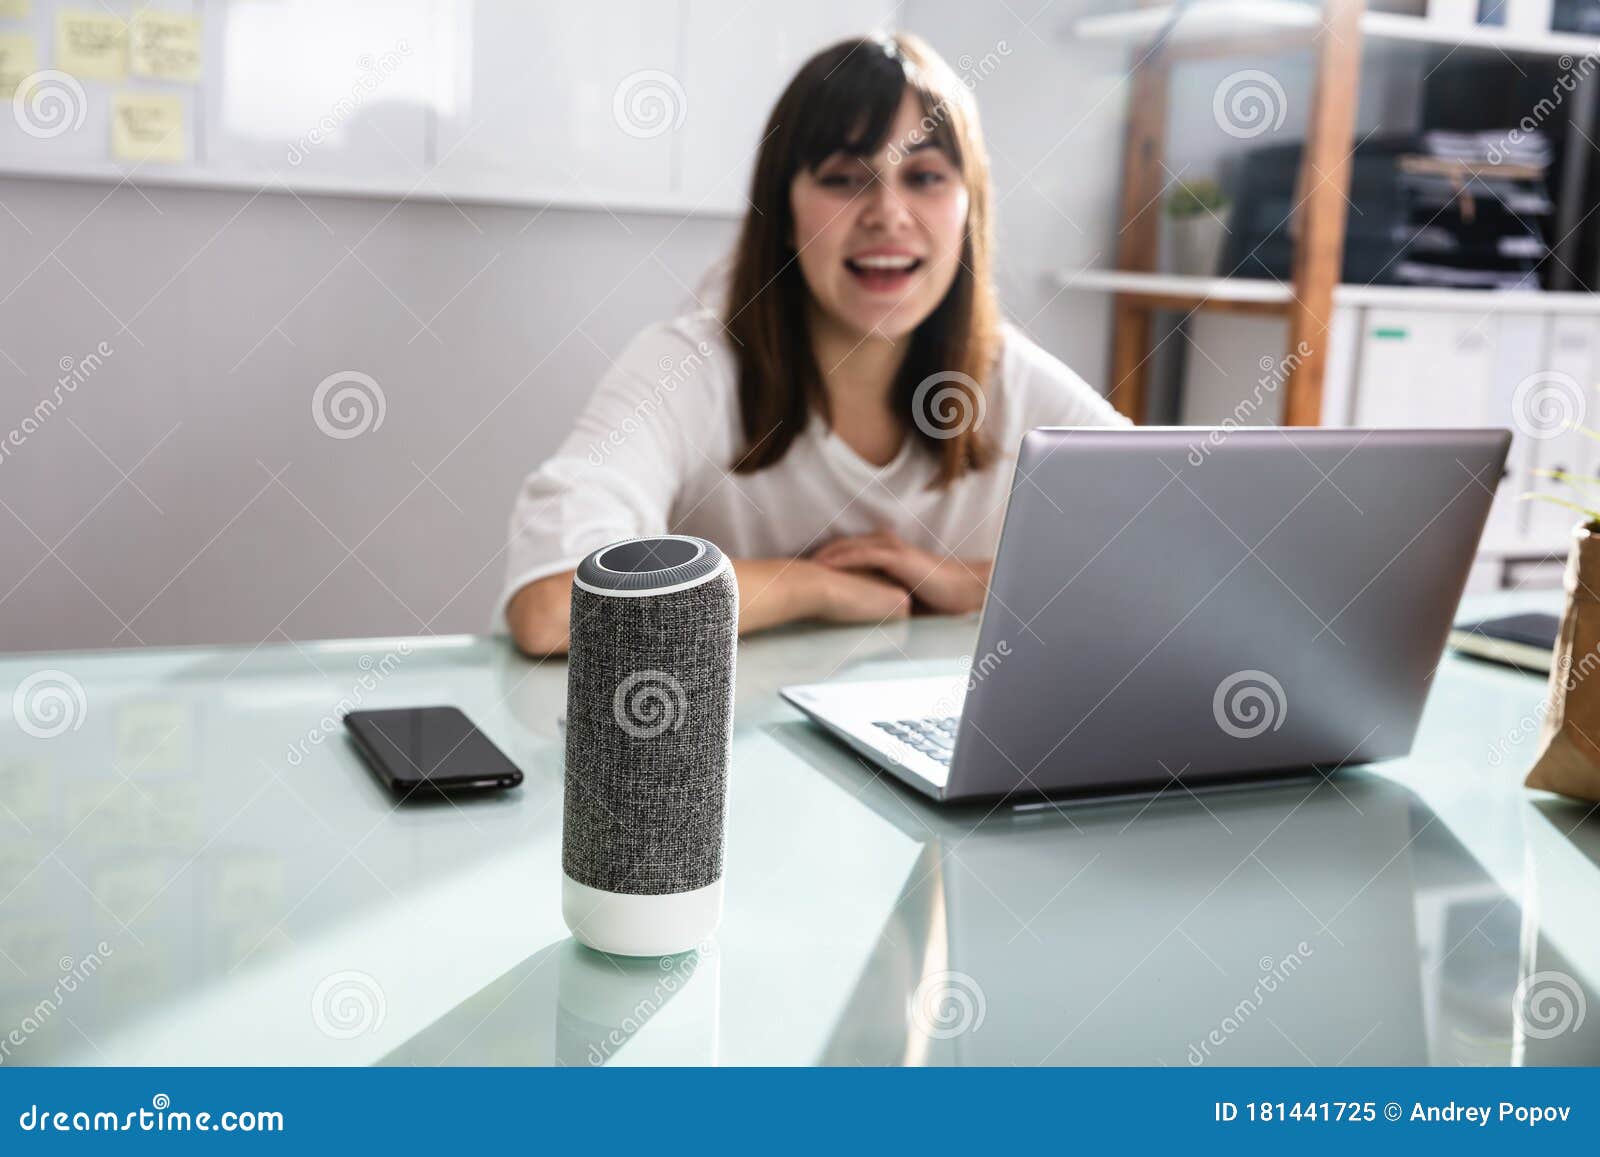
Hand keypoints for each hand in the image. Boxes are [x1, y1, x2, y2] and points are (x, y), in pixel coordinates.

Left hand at [811, 531, 989, 614]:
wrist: (964, 590)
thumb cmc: (939, 597)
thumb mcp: (904, 597)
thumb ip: (884, 599)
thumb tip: (866, 615)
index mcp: (887, 553)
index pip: (848, 552)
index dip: (827, 560)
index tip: (805, 571)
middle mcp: (886, 546)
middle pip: (843, 546)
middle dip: (819, 555)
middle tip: (794, 566)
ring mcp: (891, 549)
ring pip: (849, 547)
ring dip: (825, 555)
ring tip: (801, 565)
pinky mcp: (896, 557)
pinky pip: (863, 555)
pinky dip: (842, 559)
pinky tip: (825, 566)